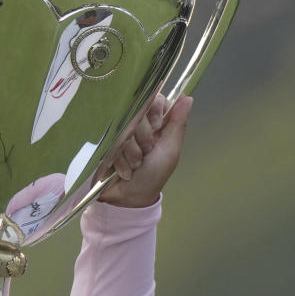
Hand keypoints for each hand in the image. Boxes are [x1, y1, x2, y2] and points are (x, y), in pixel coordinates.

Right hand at [98, 93, 192, 207]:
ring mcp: (122, 132)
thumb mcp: (171, 150)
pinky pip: (112, 143)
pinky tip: (124, 170)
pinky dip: (121, 160)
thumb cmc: (154, 175)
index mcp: (157, 122)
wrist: (130, 197)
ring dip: (132, 152)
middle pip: (138, 113)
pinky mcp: (107, 142)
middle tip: (147, 153)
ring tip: (135, 165)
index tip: (156, 126)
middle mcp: (139, 124)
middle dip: (143, 138)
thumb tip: (187, 98)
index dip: (154, 111)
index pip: (154, 98)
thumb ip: (178, 123)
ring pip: (124, 129)